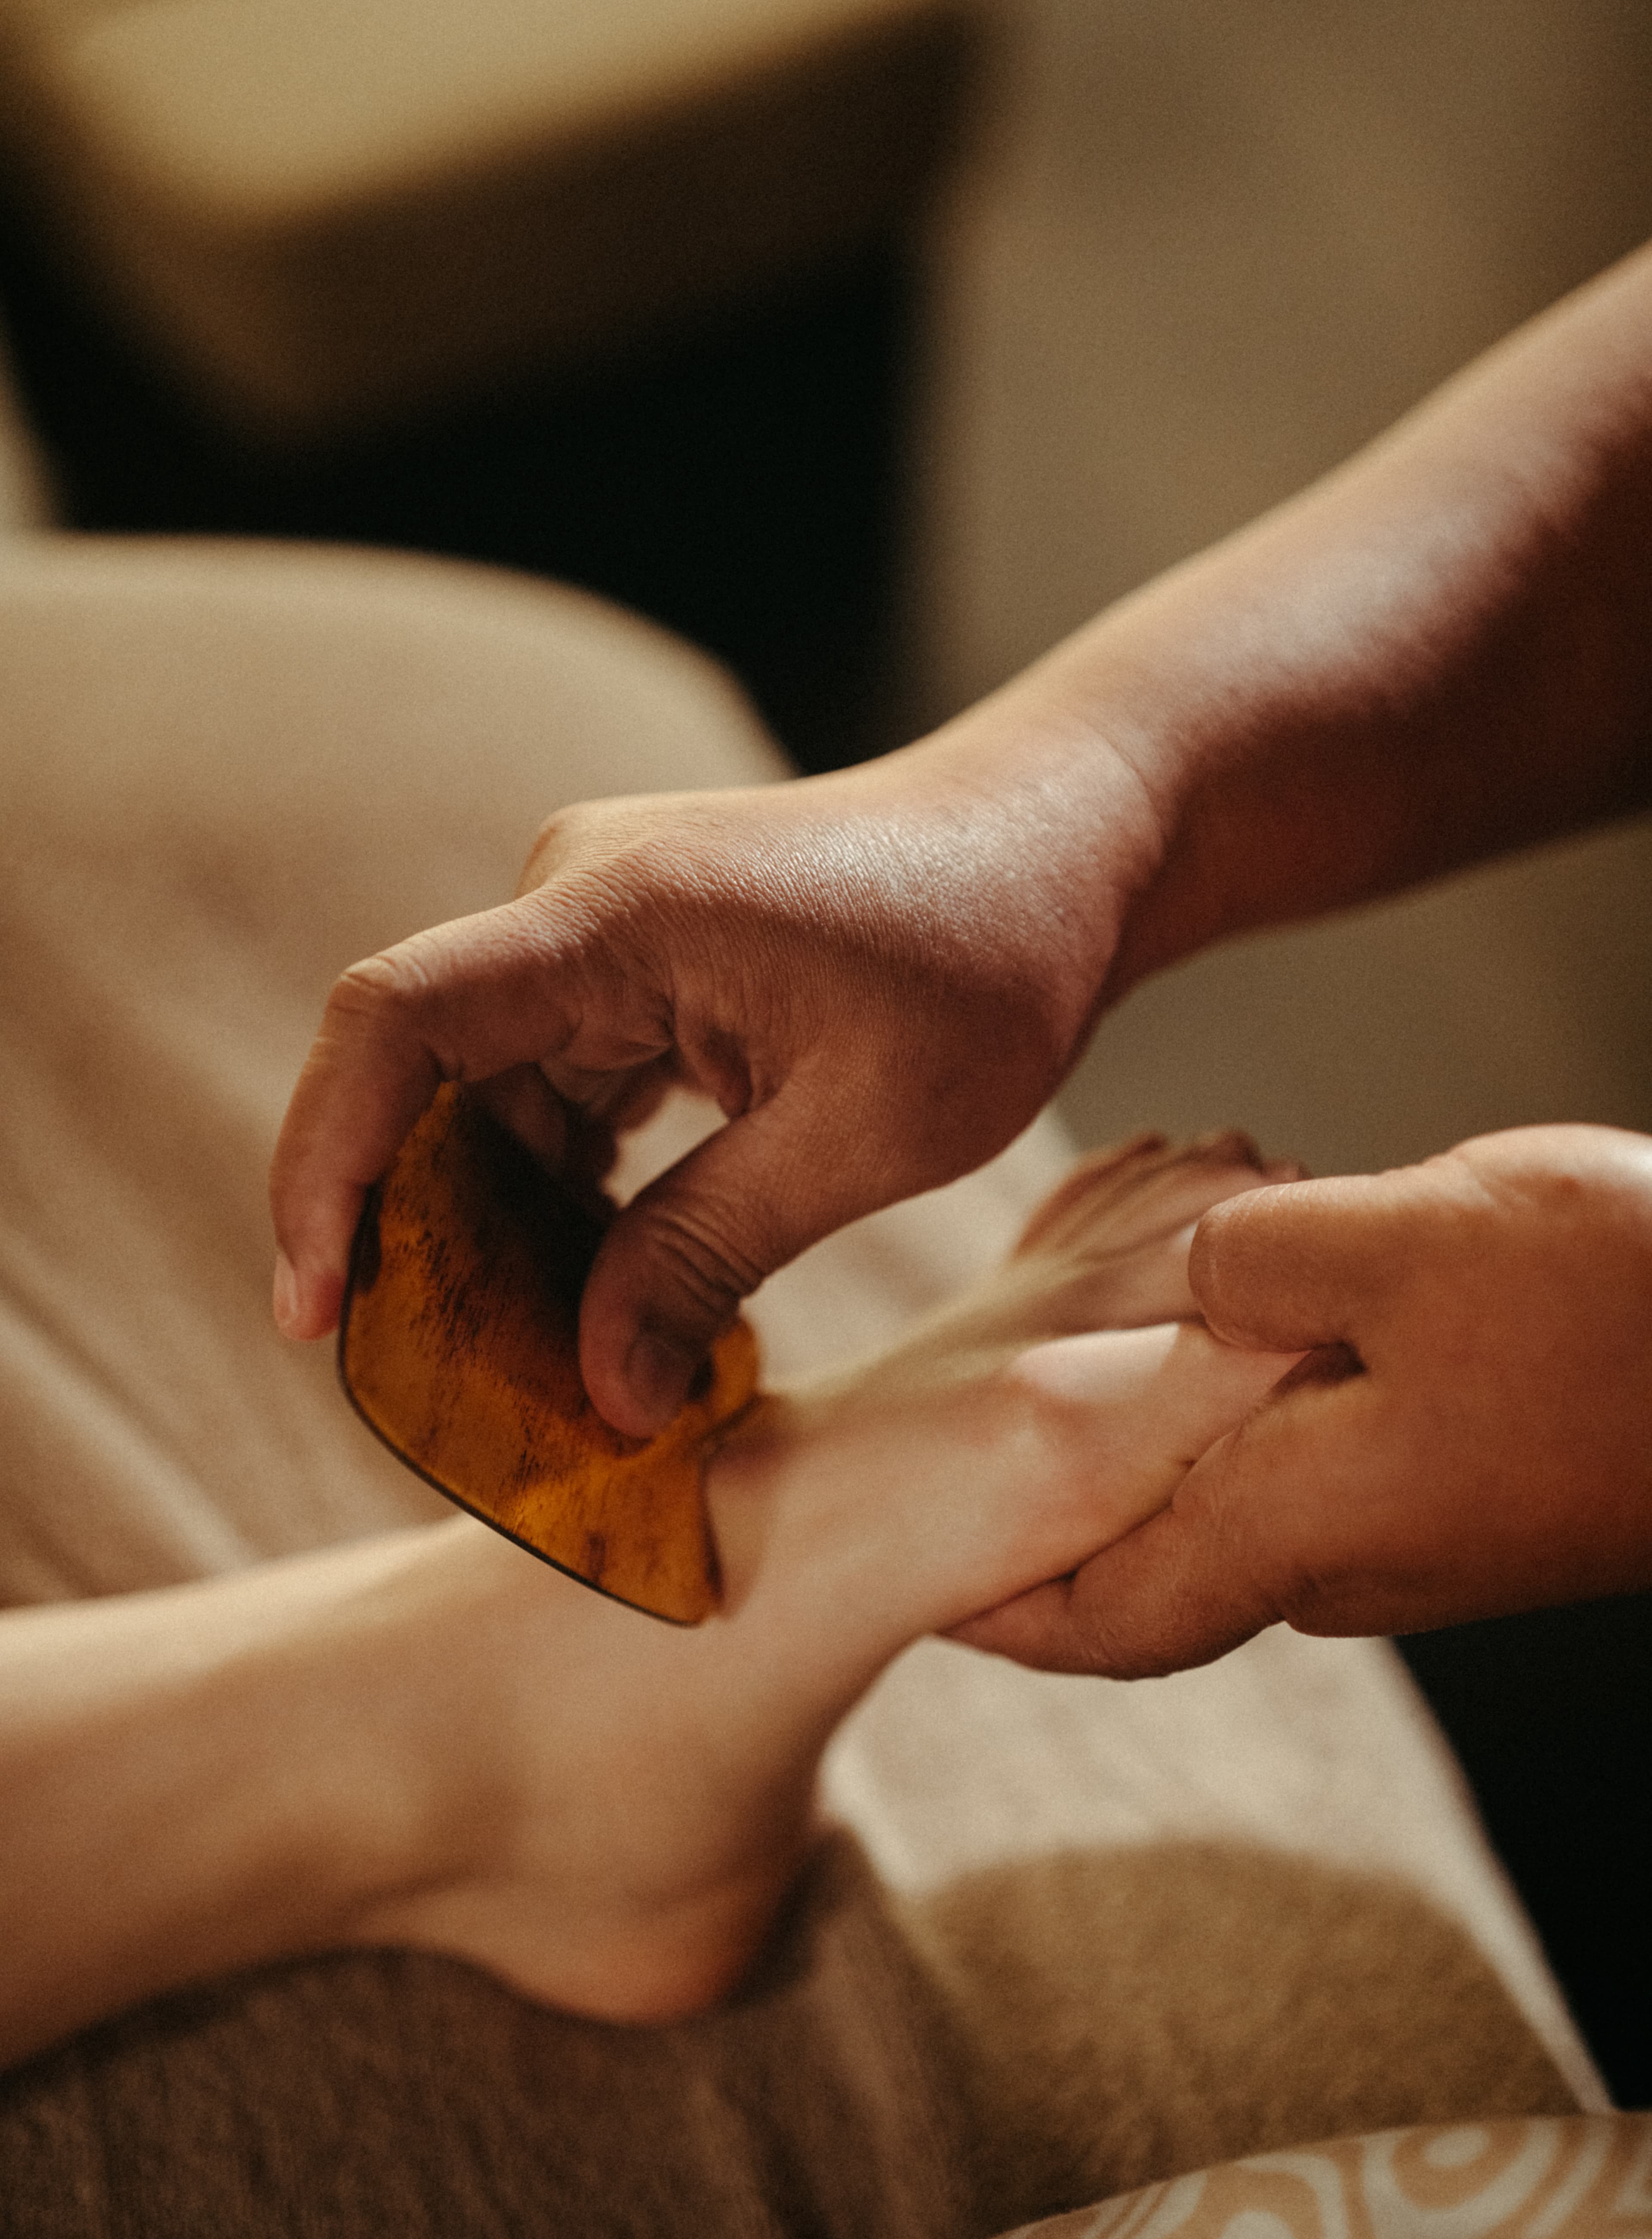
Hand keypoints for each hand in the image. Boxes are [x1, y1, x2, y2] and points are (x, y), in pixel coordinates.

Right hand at [268, 723, 1159, 1434]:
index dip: (328, 1165)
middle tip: (451, 1390)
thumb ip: (712, 1255)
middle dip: (422, 1237)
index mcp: (616, 911)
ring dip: (501, 1228)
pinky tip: (593, 1290)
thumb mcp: (864, 1131)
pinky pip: (558, 1087)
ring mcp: (603, 931)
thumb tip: (602, 1393)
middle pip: (432, 1080)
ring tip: (533, 1364)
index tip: (318, 1311)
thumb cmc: (993, 958)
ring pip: (493, 1098)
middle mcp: (576, 901)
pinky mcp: (639, 965)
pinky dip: (564, 1190)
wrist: (1066, 845)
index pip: (397, 1023)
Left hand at [956, 1124, 1651, 1672]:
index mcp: (1300, 1526)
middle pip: (1153, 1569)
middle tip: (959, 1463)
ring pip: (1231, 1511)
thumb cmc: (1614, 1308)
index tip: (909, 1584)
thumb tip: (1190, 1272)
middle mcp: (1344, 1561)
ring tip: (1065, 1385)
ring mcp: (1413, 1533)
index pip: (1099, 1617)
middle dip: (1054, 1529)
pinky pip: (1309, 1474)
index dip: (994, 1611)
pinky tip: (1224, 1334)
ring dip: (1148, 1461)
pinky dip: (1238, 1422)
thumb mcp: (1396, 1238)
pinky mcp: (1466, 1492)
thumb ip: (1249, 1259)